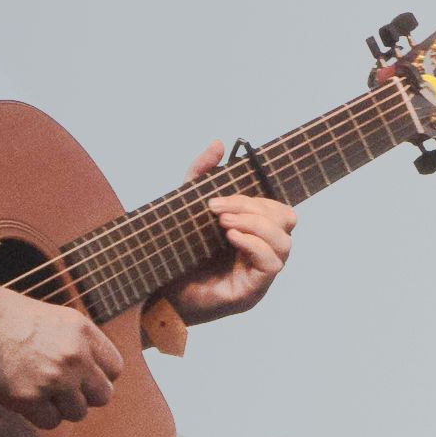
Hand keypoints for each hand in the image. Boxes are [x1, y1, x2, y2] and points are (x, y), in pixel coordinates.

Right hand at [0, 270, 130, 428]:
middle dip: (83, 397)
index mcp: (82, 330)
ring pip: (78, 413)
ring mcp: (55, 378)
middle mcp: (76, 355)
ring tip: (36, 393)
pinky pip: (50, 422)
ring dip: (59, 409)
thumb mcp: (47, 317)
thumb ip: (70, 341)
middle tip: (59, 392)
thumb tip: (84, 368)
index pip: (114, 368)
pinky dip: (37, 416)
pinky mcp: (29, 398)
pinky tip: (21, 399)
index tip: (80, 379)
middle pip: (103, 395)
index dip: (97, 377)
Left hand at [164, 142, 296, 324]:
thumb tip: (218, 143)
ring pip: (284, 241)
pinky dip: (254, 245)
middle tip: (217, 211)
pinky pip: (272, 264)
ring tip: (223, 224)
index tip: (216, 199)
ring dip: (255, 225)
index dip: (254, 199)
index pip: (276, 209)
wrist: (149, 293)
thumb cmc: (170, 254)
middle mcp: (261, 252)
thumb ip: (200, 175)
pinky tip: (230, 238)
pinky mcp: (251, 291)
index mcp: (251, 233)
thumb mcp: (185, 207)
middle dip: (253, 209)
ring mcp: (259, 274)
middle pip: (286, 220)